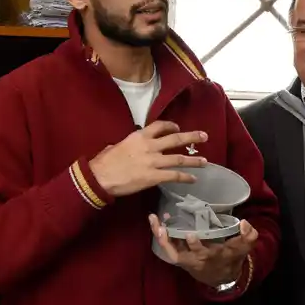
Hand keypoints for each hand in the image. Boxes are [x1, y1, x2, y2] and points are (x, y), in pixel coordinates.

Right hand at [89, 120, 206, 197]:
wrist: (100, 177)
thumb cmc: (104, 163)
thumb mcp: (115, 146)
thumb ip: (125, 144)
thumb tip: (125, 145)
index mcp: (139, 136)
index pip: (160, 126)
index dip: (171, 126)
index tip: (178, 128)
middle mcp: (150, 146)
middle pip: (175, 139)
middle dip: (192, 137)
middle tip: (204, 136)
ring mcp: (153, 162)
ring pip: (178, 159)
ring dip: (193, 160)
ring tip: (205, 161)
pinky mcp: (154, 177)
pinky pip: (174, 176)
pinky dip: (185, 177)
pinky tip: (193, 179)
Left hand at [149, 215, 257, 287]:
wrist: (221, 276)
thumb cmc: (231, 259)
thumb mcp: (242, 249)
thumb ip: (248, 237)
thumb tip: (245, 223)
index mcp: (209, 257)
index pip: (201, 253)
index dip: (195, 245)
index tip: (190, 234)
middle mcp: (193, 259)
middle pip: (176, 253)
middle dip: (167, 242)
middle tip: (162, 228)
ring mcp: (184, 258)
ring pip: (168, 250)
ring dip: (160, 237)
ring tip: (154, 219)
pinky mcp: (180, 255)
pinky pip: (167, 246)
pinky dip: (161, 236)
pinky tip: (157, 221)